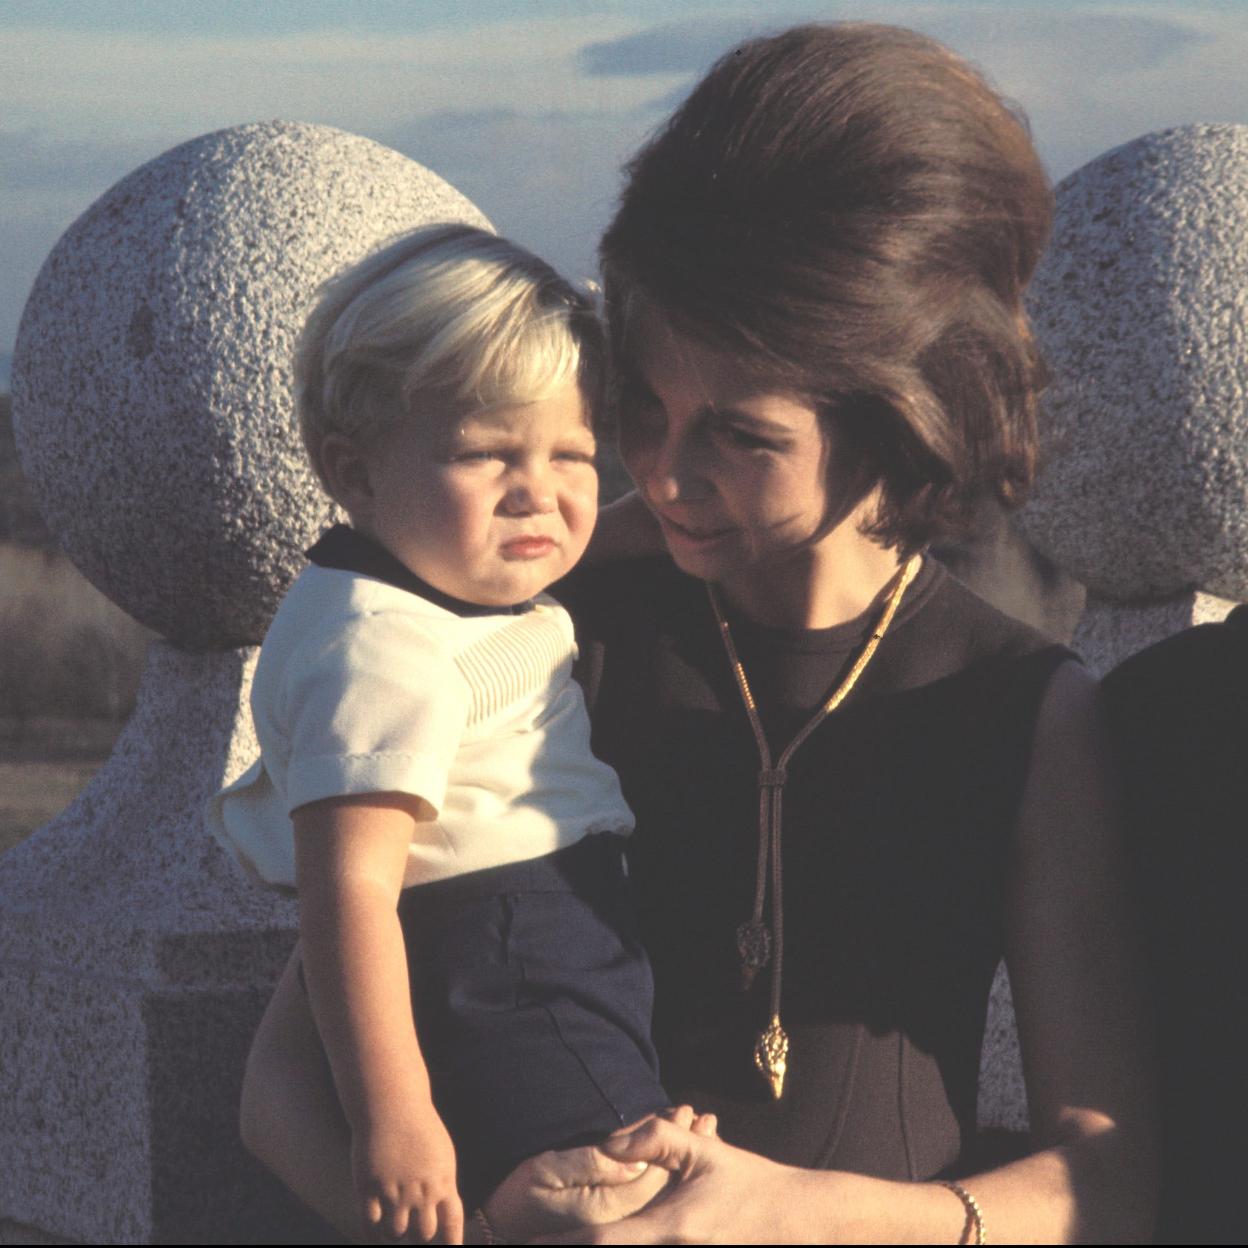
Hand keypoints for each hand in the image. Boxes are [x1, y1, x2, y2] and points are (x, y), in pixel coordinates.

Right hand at [352, 1111, 462, 1242]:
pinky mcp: (369, 1189)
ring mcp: (394, 1191)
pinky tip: (375, 1226)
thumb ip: (442, 1185)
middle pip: (423, 1235)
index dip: (451, 1245)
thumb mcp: (441, 1155)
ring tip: (395, 1222)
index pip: (451, 1224)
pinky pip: (371, 1226)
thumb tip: (443, 1210)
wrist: (392, 1105)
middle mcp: (420, 1191)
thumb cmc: (419, 1128)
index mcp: (443, 1181)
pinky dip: (374, 1231)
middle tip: (414, 1232)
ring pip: (397, 1233)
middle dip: (419, 1237)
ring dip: (396, 1231)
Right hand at [482, 1106, 715, 1241]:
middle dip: (688, 1146)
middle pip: (667, 1181)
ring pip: (665, 1192)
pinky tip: (679, 1158)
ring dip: (684, 1161)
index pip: (655, 1170)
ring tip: (704, 1129)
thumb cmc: (522, 1197)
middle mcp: (623, 1219)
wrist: (504, 1235)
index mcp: (608, 1206)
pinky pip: (653, 1202)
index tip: (687, 1110)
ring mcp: (624, 1225)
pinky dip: (670, 1176)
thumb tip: (630, 1155)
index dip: (672, 1137)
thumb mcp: (549, 1171)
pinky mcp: (616, 1222)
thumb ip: (593, 1165)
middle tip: (706, 1116)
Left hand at [541, 1116, 803, 1243]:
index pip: (599, 1243)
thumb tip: (609, 1142)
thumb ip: (656, 1138)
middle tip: (527, 1241)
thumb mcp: (704, 1151)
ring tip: (560, 1239)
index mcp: (669, 1230)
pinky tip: (610, 1240)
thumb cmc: (751, 1184)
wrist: (799, 1222)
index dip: (559, 1244)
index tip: (526, 1240)